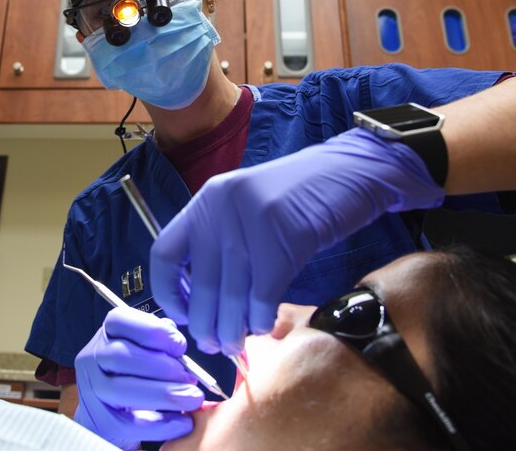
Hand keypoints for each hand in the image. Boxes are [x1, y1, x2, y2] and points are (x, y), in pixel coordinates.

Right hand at [73, 307, 203, 449]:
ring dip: (162, 394)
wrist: (110, 410)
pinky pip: (126, 423)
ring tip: (191, 399)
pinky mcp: (98, 419)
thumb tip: (177, 342)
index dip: (153, 331)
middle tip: (190, 378)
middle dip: (161, 367)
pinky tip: (181, 422)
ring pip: (121, 389)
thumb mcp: (145, 348)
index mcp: (107, 332)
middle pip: (121, 356)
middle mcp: (92, 356)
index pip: (120, 320)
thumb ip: (160, 341)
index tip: (180, 346)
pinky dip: (158, 424)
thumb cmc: (135, 372)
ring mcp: (92, 389)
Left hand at [150, 128, 444, 354]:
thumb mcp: (247, 209)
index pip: (164, 254)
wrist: (351, 172)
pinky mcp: (284, 238)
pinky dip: (260, 319)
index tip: (184, 315)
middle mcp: (220, 208)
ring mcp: (251, 221)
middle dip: (204, 325)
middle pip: (199, 284)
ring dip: (232, 330)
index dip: (169, 293)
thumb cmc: (301, 198)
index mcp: (206, 200)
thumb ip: (222, 243)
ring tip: (236, 344)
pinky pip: (262, 295)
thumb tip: (203, 304)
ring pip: (231, 296)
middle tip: (215, 345)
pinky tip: (265, 326)